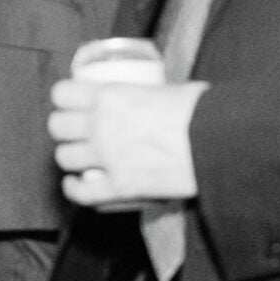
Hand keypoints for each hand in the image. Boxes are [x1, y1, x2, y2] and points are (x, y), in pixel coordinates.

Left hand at [48, 78, 204, 205]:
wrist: (222, 143)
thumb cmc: (203, 111)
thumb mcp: (167, 88)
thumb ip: (146, 94)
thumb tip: (148, 98)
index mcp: (111, 95)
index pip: (62, 93)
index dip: (64, 99)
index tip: (71, 103)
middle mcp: (101, 125)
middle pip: (56, 126)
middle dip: (65, 129)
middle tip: (77, 132)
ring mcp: (107, 157)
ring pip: (64, 158)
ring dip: (71, 158)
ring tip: (80, 158)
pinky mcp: (119, 187)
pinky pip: (80, 192)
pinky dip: (74, 189)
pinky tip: (75, 184)